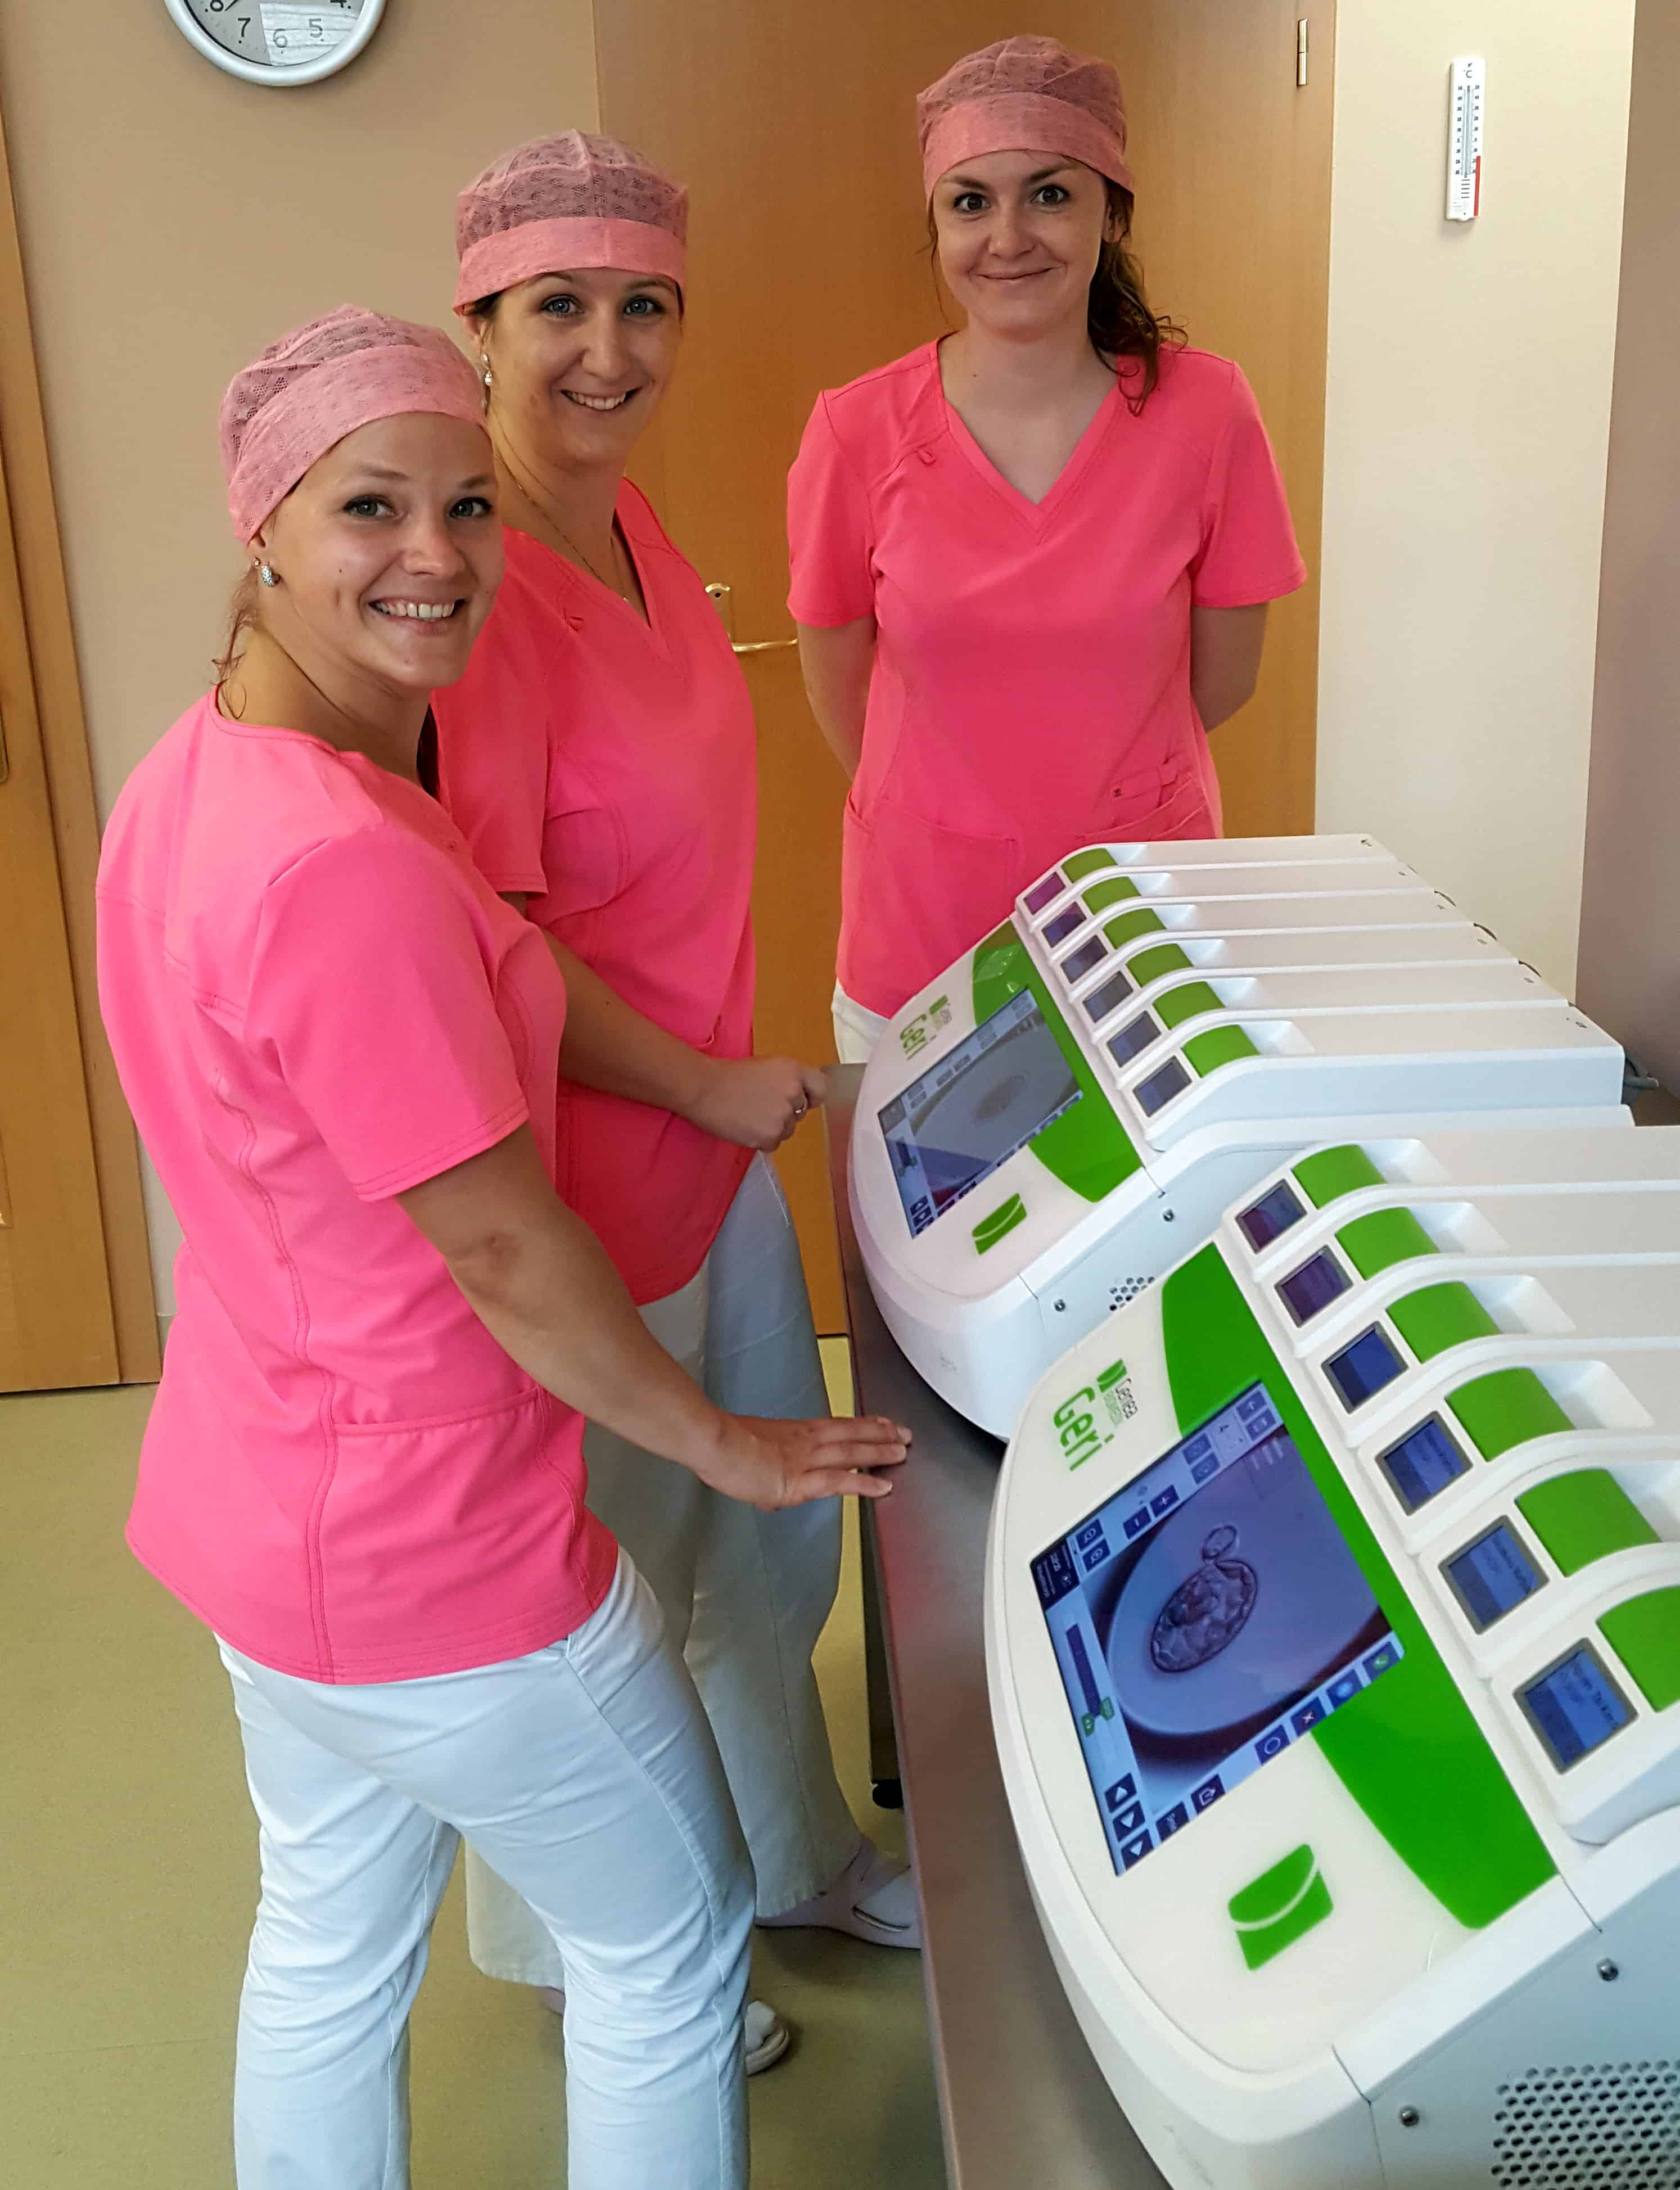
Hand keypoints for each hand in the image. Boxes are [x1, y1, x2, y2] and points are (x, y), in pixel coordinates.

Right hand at [685, 1056, 828, 1151]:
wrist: (703, 1088)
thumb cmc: (728, 1075)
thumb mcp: (767, 1067)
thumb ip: (787, 1080)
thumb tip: (799, 1098)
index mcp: (794, 1070)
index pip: (821, 1088)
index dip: (810, 1096)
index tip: (799, 1099)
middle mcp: (794, 1092)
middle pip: (800, 1113)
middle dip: (784, 1113)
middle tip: (759, 1106)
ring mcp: (783, 1116)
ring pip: (788, 1130)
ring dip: (772, 1128)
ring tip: (748, 1116)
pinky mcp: (770, 1136)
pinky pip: (774, 1143)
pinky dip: (760, 1140)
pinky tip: (744, 1126)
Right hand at [697, 1413, 910, 1510]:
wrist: (715, 1445)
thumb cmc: (723, 1446)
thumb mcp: (750, 1450)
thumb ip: (766, 1469)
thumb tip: (767, 1490)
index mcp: (795, 1432)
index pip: (836, 1426)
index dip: (861, 1425)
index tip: (880, 1422)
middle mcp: (807, 1441)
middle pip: (851, 1433)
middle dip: (880, 1434)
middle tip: (903, 1433)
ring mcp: (806, 1459)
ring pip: (852, 1451)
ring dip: (880, 1451)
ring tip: (902, 1451)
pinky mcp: (801, 1480)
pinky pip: (840, 1482)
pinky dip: (863, 1483)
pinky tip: (882, 1487)